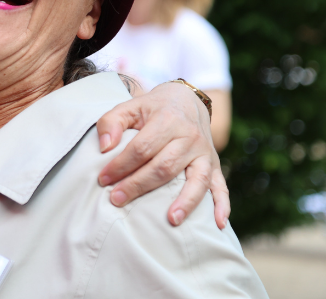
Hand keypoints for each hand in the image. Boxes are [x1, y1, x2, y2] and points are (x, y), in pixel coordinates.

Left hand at [95, 81, 229, 228]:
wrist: (187, 101)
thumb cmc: (152, 109)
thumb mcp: (130, 106)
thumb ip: (111, 122)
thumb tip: (104, 147)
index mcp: (168, 120)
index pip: (142, 148)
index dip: (121, 165)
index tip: (103, 179)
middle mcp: (190, 137)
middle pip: (164, 166)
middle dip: (139, 185)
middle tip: (117, 200)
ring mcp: (205, 153)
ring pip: (196, 179)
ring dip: (185, 201)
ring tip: (171, 220)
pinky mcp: (214, 165)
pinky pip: (221, 186)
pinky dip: (222, 205)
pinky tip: (217, 224)